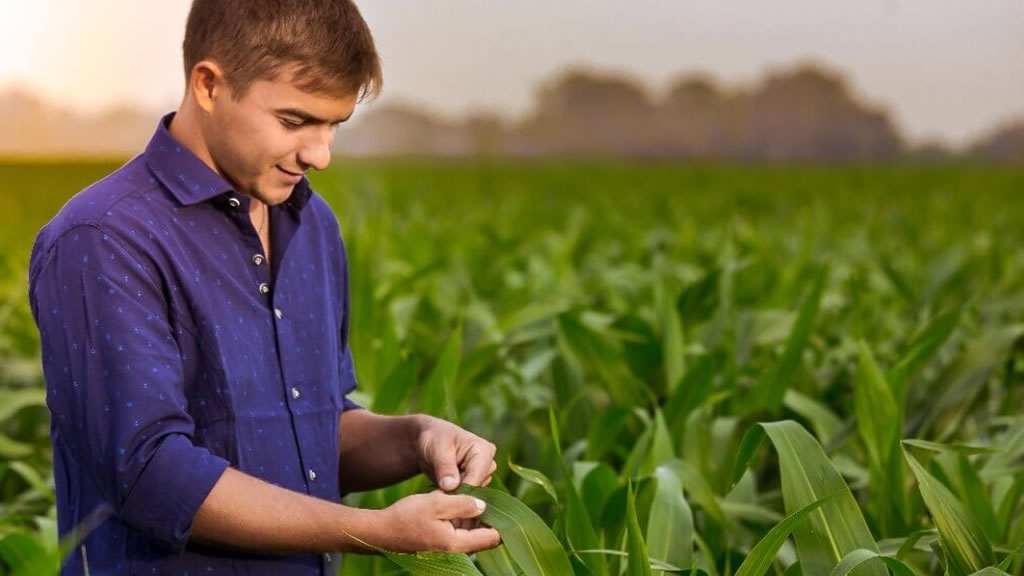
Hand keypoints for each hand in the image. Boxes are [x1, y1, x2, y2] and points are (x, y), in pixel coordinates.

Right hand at [373, 490, 500, 552]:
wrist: (380, 532)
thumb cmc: (406, 516)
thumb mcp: (436, 502)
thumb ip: (463, 503)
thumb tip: (484, 505)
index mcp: (457, 543)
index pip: (492, 538)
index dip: (502, 521)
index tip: (505, 502)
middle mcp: (456, 550)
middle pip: (484, 535)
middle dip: (488, 515)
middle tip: (488, 492)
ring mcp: (448, 548)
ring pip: (472, 531)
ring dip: (475, 515)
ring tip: (475, 493)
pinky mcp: (441, 543)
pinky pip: (460, 530)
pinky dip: (463, 517)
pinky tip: (459, 501)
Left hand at [415, 416, 497, 491]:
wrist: (430, 440)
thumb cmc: (434, 439)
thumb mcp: (437, 449)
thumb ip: (444, 467)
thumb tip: (451, 486)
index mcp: (485, 450)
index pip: (477, 477)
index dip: (460, 489)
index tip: (442, 496)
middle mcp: (488, 464)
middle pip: (477, 489)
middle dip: (457, 492)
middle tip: (438, 489)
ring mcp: (483, 475)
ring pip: (472, 495)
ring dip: (455, 495)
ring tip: (439, 486)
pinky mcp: (475, 483)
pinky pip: (468, 497)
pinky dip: (454, 496)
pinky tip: (443, 490)